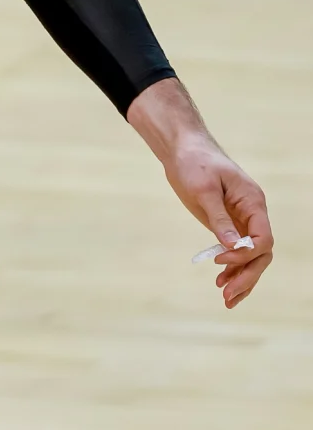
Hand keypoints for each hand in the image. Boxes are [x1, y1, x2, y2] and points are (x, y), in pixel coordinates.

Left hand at [128, 79, 273, 308]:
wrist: (181, 148)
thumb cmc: (193, 162)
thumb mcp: (203, 189)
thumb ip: (219, 219)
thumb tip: (233, 248)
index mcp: (252, 202)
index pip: (263, 237)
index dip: (246, 254)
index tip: (219, 259)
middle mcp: (252, 213)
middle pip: (260, 253)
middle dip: (246, 275)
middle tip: (225, 294)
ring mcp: (241, 220)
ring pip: (251, 256)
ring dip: (241, 277)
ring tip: (225, 297)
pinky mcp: (227, 224)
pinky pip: (236, 251)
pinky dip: (232, 268)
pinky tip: (221, 284)